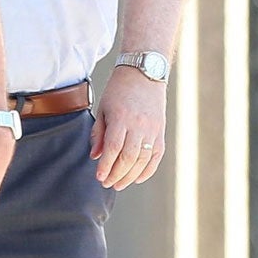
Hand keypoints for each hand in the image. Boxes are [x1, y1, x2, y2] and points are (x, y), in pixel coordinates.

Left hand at [91, 66, 167, 189]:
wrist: (144, 73)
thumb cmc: (119, 90)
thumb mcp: (103, 108)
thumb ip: (99, 133)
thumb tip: (96, 156)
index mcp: (122, 118)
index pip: (113, 149)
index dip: (106, 166)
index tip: (99, 178)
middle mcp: (140, 125)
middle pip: (129, 157)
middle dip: (117, 174)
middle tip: (107, 184)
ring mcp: (153, 129)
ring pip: (143, 159)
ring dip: (130, 175)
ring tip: (119, 184)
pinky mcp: (161, 131)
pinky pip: (157, 155)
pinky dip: (148, 169)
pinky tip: (138, 178)